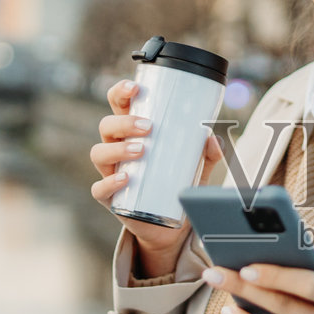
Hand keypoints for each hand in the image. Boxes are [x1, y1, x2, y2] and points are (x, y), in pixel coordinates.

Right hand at [90, 79, 221, 277]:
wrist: (169, 226)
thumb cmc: (177, 184)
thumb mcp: (197, 167)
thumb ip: (208, 153)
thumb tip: (214, 138)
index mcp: (132, 132)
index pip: (119, 105)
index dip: (121, 92)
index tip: (135, 88)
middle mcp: (116, 148)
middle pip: (107, 126)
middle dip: (124, 122)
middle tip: (148, 126)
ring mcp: (109, 172)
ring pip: (99, 152)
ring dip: (118, 149)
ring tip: (141, 150)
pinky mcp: (110, 198)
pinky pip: (99, 188)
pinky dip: (110, 182)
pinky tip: (126, 179)